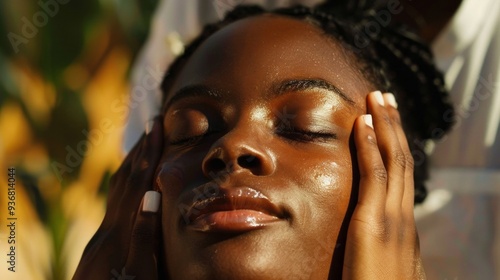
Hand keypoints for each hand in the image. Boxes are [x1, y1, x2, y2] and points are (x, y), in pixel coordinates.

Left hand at [73, 116, 163, 279]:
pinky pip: (113, 202)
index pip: (138, 182)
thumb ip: (145, 235)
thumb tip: (153, 195)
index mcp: (121, 231)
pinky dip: (123, 184)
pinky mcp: (99, 244)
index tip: (158, 127)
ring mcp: (101, 235)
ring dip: (131, 163)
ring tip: (143, 144)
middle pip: (125, 179)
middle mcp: (108, 227)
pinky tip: (127, 183)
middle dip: (140, 150)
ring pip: (117, 190)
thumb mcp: (138, 273)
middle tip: (152, 123)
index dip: (149, 154)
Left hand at [342, 91, 425, 278]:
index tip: (384, 124)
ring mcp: (392, 218)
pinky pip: (375, 174)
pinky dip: (371, 146)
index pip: (400, 177)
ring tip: (377, 97)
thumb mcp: (379, 269)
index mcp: (402, 227)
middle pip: (401, 160)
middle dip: (394, 126)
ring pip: (394, 160)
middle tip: (385, 97)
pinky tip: (364, 123)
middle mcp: (402, 217)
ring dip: (385, 125)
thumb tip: (366, 243)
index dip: (394, 147)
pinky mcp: (375, 223)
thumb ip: (375, 251)